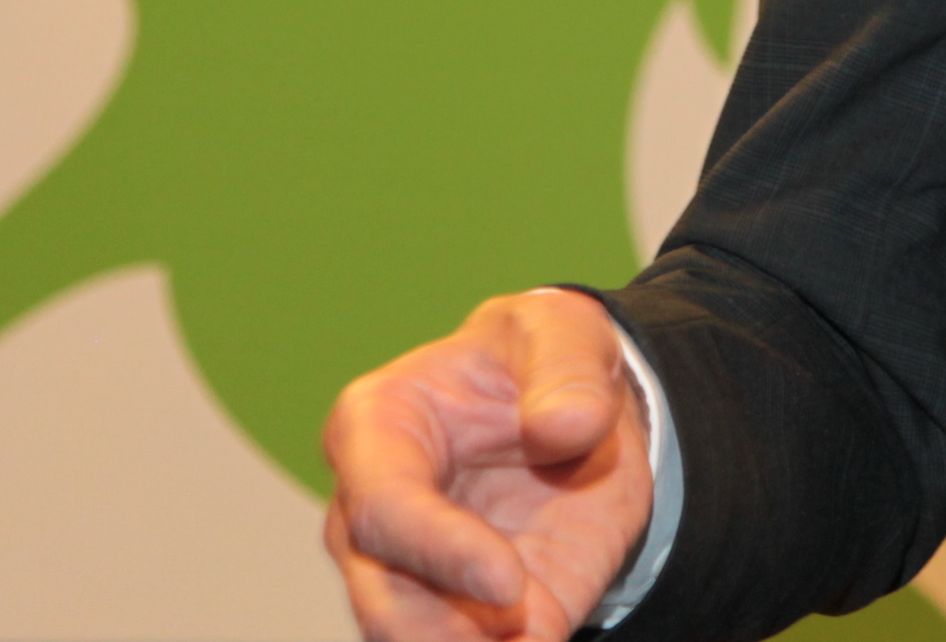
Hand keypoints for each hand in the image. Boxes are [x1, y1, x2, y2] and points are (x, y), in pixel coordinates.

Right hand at [323, 287, 657, 640]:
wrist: (575, 414)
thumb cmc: (541, 360)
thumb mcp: (564, 334)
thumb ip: (567, 373)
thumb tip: (562, 427)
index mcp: (376, 426)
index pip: (382, 507)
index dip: (438, 551)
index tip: (507, 581)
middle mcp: (371, 513)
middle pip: (380, 598)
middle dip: (443, 631)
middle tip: (522, 626)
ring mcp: (408, 573)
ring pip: (408, 640)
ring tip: (534, 636)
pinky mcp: (460, 618)